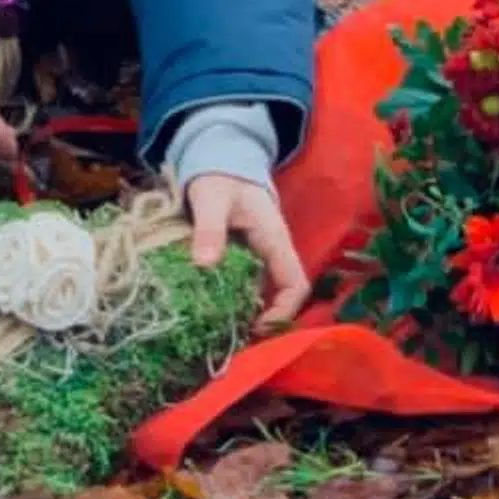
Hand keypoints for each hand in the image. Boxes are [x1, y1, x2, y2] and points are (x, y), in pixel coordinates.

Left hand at [186, 174, 309, 331]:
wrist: (218, 159)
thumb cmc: (219, 176)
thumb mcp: (211, 199)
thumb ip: (209, 229)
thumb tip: (205, 265)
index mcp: (274, 238)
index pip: (294, 284)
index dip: (282, 312)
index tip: (255, 330)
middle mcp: (272, 251)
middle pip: (280, 296)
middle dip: (262, 322)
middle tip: (233, 340)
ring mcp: (259, 255)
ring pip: (262, 292)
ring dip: (246, 313)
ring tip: (220, 332)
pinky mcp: (243, 256)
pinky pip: (245, 284)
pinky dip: (233, 300)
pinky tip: (212, 310)